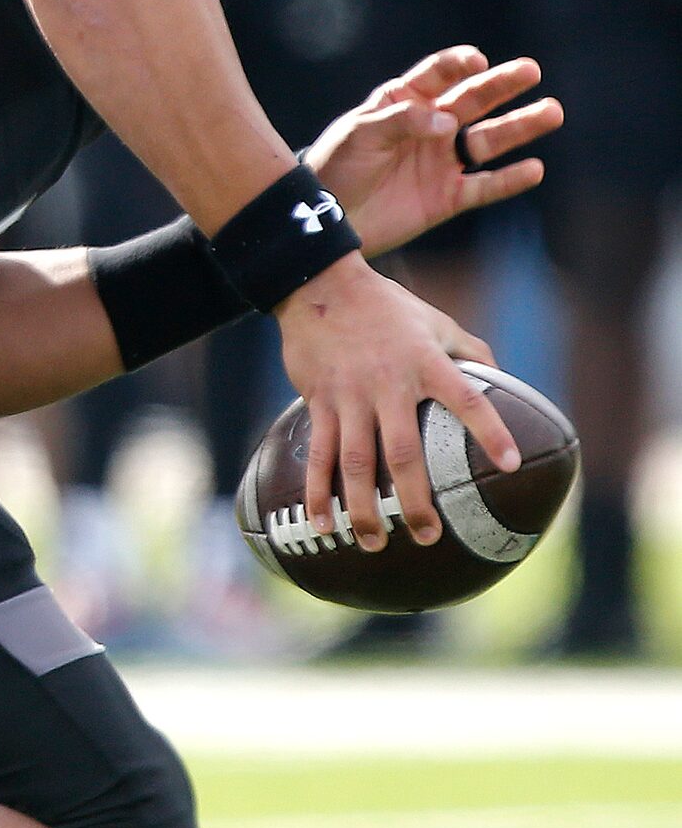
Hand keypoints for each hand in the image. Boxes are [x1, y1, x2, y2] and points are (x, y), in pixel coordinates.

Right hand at [274, 255, 518, 552]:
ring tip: (374, 542)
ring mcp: (349, 396)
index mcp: (425, 363)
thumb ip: (471, 351)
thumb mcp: (435, 321)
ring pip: (355, 462)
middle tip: (427, 537)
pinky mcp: (319, 401)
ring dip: (364, 507)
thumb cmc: (386, 305)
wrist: (318, 285)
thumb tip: (505, 382)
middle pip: (402, 453)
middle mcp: (387, 383)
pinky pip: (318, 453)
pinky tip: (324, 521)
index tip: (510, 465)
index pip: (467, 400)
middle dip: (415, 500)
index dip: (489, 432)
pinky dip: (319, 490)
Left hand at [306, 46, 558, 257]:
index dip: (457, 65)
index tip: (476, 60)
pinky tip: (534, 169)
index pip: (437, 75)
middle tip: (530, 70)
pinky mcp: (448, 197)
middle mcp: (429, 127)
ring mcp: (442, 161)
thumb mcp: (358, 135)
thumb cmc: (335, 166)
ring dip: (519, 127)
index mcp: (403, 102)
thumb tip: (448, 123)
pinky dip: (509, 179)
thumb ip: (401, 121)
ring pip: (489, 140)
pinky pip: (486, 186)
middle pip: (473, 100)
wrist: (326, 217)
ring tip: (551, 112)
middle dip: (501, 84)